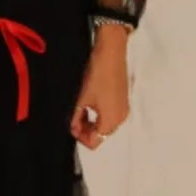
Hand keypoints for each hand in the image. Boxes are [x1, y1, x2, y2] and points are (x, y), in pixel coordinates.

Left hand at [69, 28, 129, 148]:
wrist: (112, 53)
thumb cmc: (97, 76)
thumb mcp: (82, 98)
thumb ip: (76, 118)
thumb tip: (73, 128)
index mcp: (110, 121)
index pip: (94, 142)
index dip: (79, 136)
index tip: (71, 124)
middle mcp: (120, 119)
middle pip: (101, 135)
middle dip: (85, 129)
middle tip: (74, 116)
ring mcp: (124, 110)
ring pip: (105, 126)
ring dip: (92, 122)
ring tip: (80, 108)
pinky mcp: (124, 101)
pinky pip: (110, 116)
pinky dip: (99, 114)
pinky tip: (91, 102)